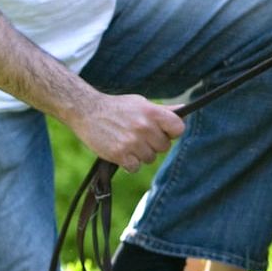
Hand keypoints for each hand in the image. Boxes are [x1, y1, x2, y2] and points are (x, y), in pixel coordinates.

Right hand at [69, 91, 184, 172]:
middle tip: (140, 137)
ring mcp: (132, 142)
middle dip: (154, 144)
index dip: (173, 132)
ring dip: (141, 154)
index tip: (165, 132)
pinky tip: (122, 152)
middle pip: (164, 147)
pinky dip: (129, 163)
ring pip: (150, 158)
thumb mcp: (141, 103)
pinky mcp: (119, 154)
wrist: (87, 111)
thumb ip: (162, 110)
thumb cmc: (117, 107)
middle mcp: (144, 127)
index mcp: (152, 112)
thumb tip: (184, 109)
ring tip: (128, 142)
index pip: (178, 128)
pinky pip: (135, 167)